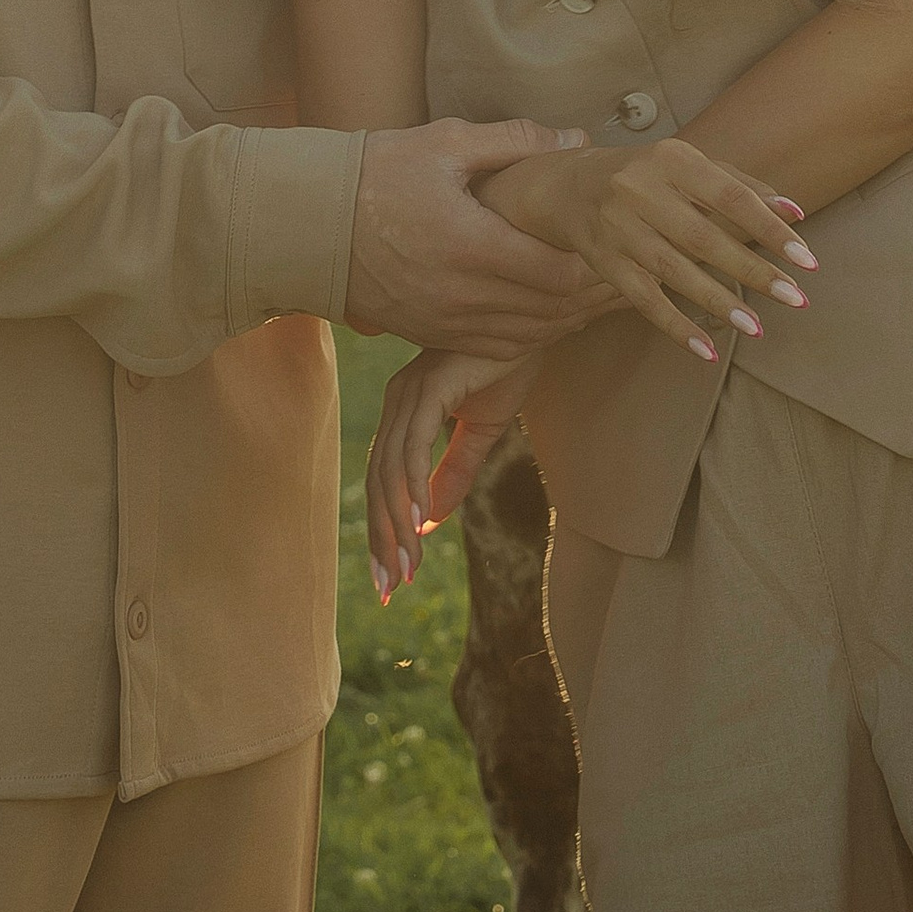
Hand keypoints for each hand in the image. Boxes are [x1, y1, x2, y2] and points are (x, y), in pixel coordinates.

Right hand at [346, 121, 598, 356]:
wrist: (309, 224)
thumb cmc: (376, 173)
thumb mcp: (444, 143)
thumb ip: (514, 141)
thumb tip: (575, 141)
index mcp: (472, 245)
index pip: (559, 273)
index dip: (593, 263)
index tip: (607, 243)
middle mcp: (463, 294)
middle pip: (552, 310)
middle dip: (589, 294)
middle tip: (614, 270)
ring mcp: (445, 322)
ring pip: (530, 335)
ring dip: (564, 319)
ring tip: (590, 296)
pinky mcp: (430, 335)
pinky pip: (496, 347)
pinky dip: (529, 335)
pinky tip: (545, 314)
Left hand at [366, 342, 540, 602]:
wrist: (534, 323)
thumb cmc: (505, 367)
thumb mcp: (480, 432)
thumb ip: (454, 473)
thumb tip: (428, 521)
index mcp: (404, 411)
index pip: (385, 480)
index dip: (384, 531)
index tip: (391, 579)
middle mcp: (398, 401)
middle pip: (378, 481)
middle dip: (382, 538)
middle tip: (390, 588)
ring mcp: (410, 392)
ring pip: (390, 469)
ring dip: (395, 524)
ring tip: (405, 568)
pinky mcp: (431, 385)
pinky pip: (414, 442)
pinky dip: (410, 483)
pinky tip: (415, 521)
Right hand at [484, 136, 812, 361]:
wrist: (570, 186)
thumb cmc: (648, 175)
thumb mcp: (690, 167)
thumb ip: (742, 185)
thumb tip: (796, 213)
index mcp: (672, 160)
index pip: (729, 196)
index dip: (768, 228)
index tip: (806, 259)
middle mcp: (641, 190)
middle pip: (703, 237)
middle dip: (753, 271)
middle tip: (796, 298)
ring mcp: (619, 228)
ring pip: (674, 271)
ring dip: (718, 302)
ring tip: (757, 328)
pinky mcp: (604, 262)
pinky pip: (644, 299)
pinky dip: (676, 325)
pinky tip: (706, 350)